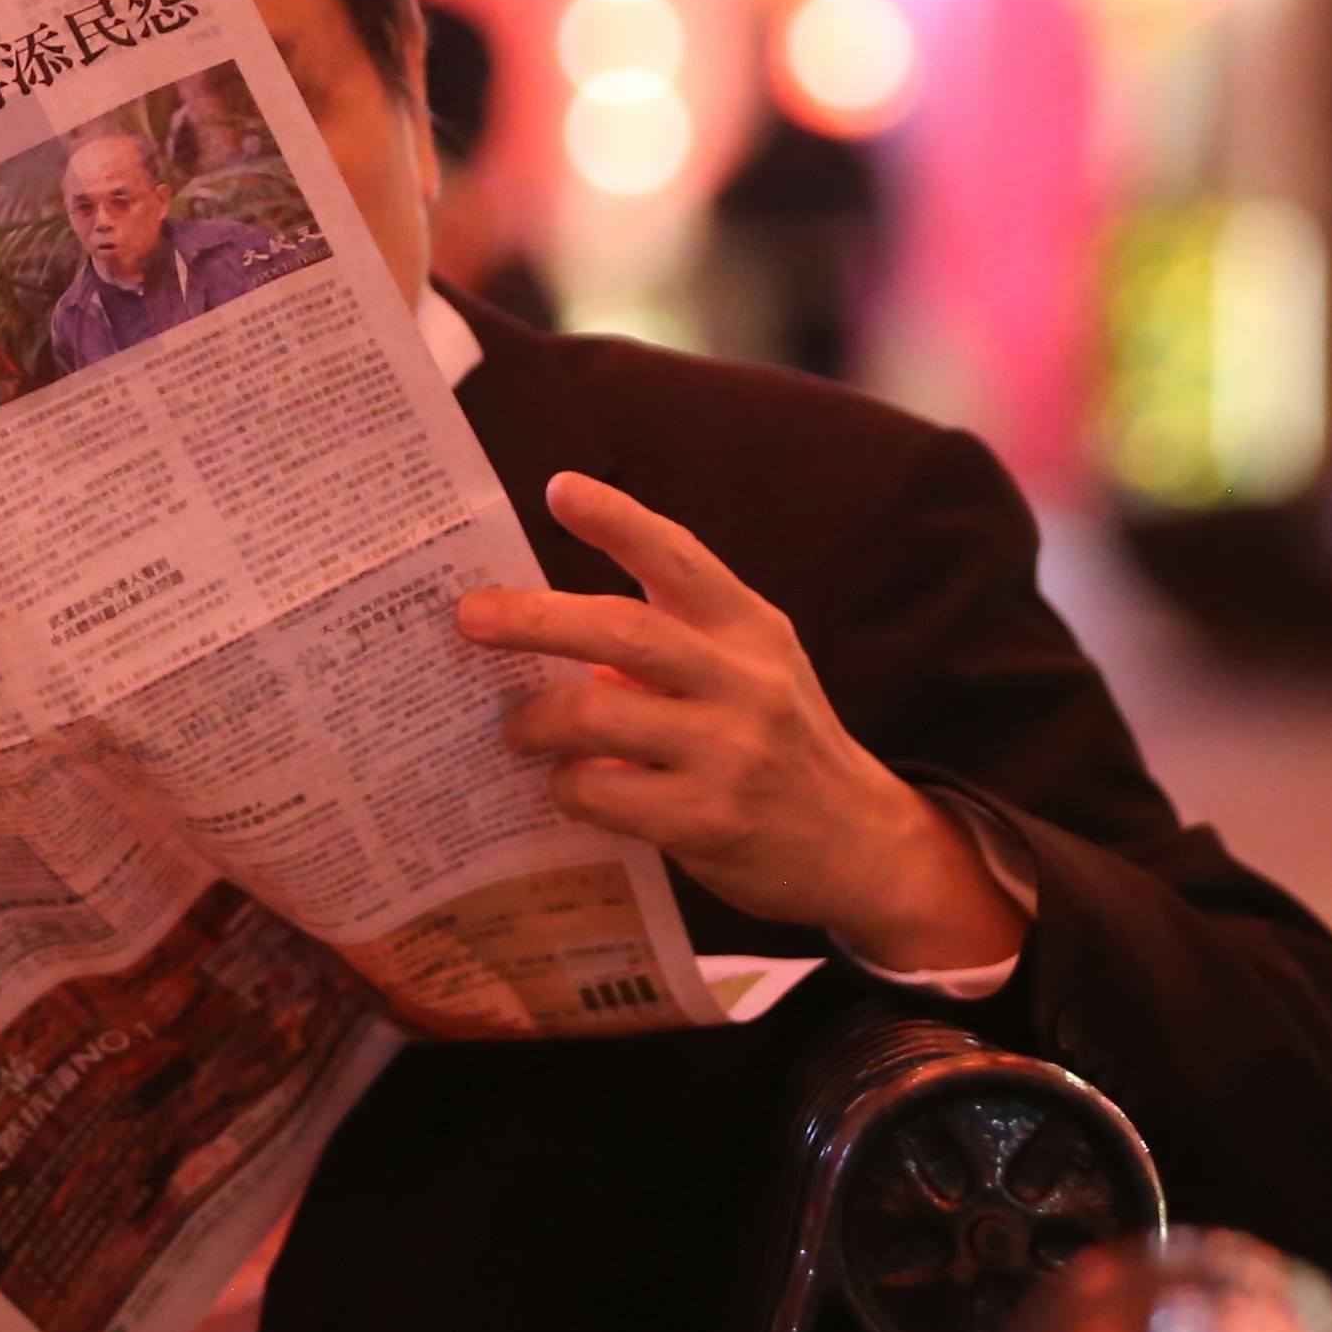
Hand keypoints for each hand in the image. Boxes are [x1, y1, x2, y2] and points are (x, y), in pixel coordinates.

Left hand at [458, 472, 1025, 980]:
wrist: (859, 843)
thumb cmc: (782, 745)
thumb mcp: (753, 671)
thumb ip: (675, 642)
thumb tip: (554, 630)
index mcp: (751, 629)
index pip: (679, 557)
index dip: (617, 520)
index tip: (558, 489)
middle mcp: (745, 681)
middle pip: (622, 632)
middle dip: (534, 619)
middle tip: (472, 618)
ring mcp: (729, 752)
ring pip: (598, 715)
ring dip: (536, 720)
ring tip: (515, 729)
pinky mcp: (708, 820)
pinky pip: (604, 792)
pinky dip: (568, 787)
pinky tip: (567, 787)